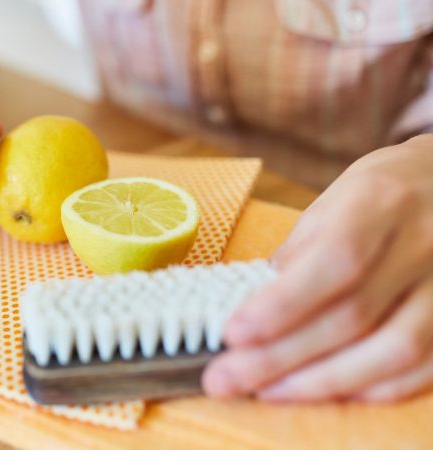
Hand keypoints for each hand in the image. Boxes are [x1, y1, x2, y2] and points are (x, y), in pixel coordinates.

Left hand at [203, 135, 432, 402]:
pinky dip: (372, 387)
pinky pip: (423, 367)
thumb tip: (253, 310)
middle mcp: (423, 244)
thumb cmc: (381, 194)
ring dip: (322, 381)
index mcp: (380, 203)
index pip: (334, 262)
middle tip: (225, 378)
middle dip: (280, 356)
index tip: (232, 334)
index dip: (282, 306)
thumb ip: (296, 256)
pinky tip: (327, 392)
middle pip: (352, 316)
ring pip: (392, 350)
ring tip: (266, 391)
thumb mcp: (331, 204)